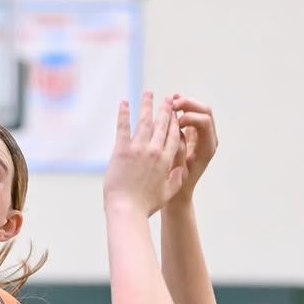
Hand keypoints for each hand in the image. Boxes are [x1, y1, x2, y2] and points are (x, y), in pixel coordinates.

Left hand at [103, 92, 185, 217]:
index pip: (173, 136)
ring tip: (149, 93)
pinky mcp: (121, 151)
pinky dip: (124, 114)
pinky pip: (123, 127)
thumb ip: (175, 179)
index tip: (176, 113)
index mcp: (166, 161)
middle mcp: (154, 152)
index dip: (175, 122)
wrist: (126, 210)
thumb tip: (181, 169)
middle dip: (165, 109)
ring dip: (147, 105)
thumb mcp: (166, 193)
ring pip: (144, 121)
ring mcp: (138, 150)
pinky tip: (124, 102)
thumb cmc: (146, 205)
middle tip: (167, 98)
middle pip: (162, 125)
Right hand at [170, 95, 217, 203]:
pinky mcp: (194, 135)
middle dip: (189, 104)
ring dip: (186, 104)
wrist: (178, 195)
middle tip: (172, 103)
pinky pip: (192, 116)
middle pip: (205, 111)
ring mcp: (202, 136)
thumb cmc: (177, 187)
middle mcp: (208, 140)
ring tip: (170, 101)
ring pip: (199, 110)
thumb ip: (178, 150)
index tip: (176, 121)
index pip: (205, 122)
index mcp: (207, 149)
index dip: (191, 116)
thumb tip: (178, 129)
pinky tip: (172, 104)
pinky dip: (183, 108)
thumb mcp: (176, 171)